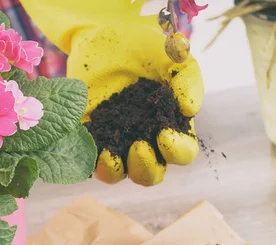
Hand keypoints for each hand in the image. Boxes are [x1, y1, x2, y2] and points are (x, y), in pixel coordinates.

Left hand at [21, 0, 203, 185]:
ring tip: (109, 153)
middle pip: (149, 175)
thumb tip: (189, 109)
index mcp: (171, 129)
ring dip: (114, 170)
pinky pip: (86, 159)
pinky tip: (89, 148)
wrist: (106, 38)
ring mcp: (114, 142)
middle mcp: (144, 142)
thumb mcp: (174, 59)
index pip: (181, 154)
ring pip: (116, 174)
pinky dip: (87, 159)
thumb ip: (187, 81)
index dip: (176, 151)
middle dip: (145, 168)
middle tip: (138, 146)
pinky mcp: (87, 136)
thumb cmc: (147, 50)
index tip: (164, 135)